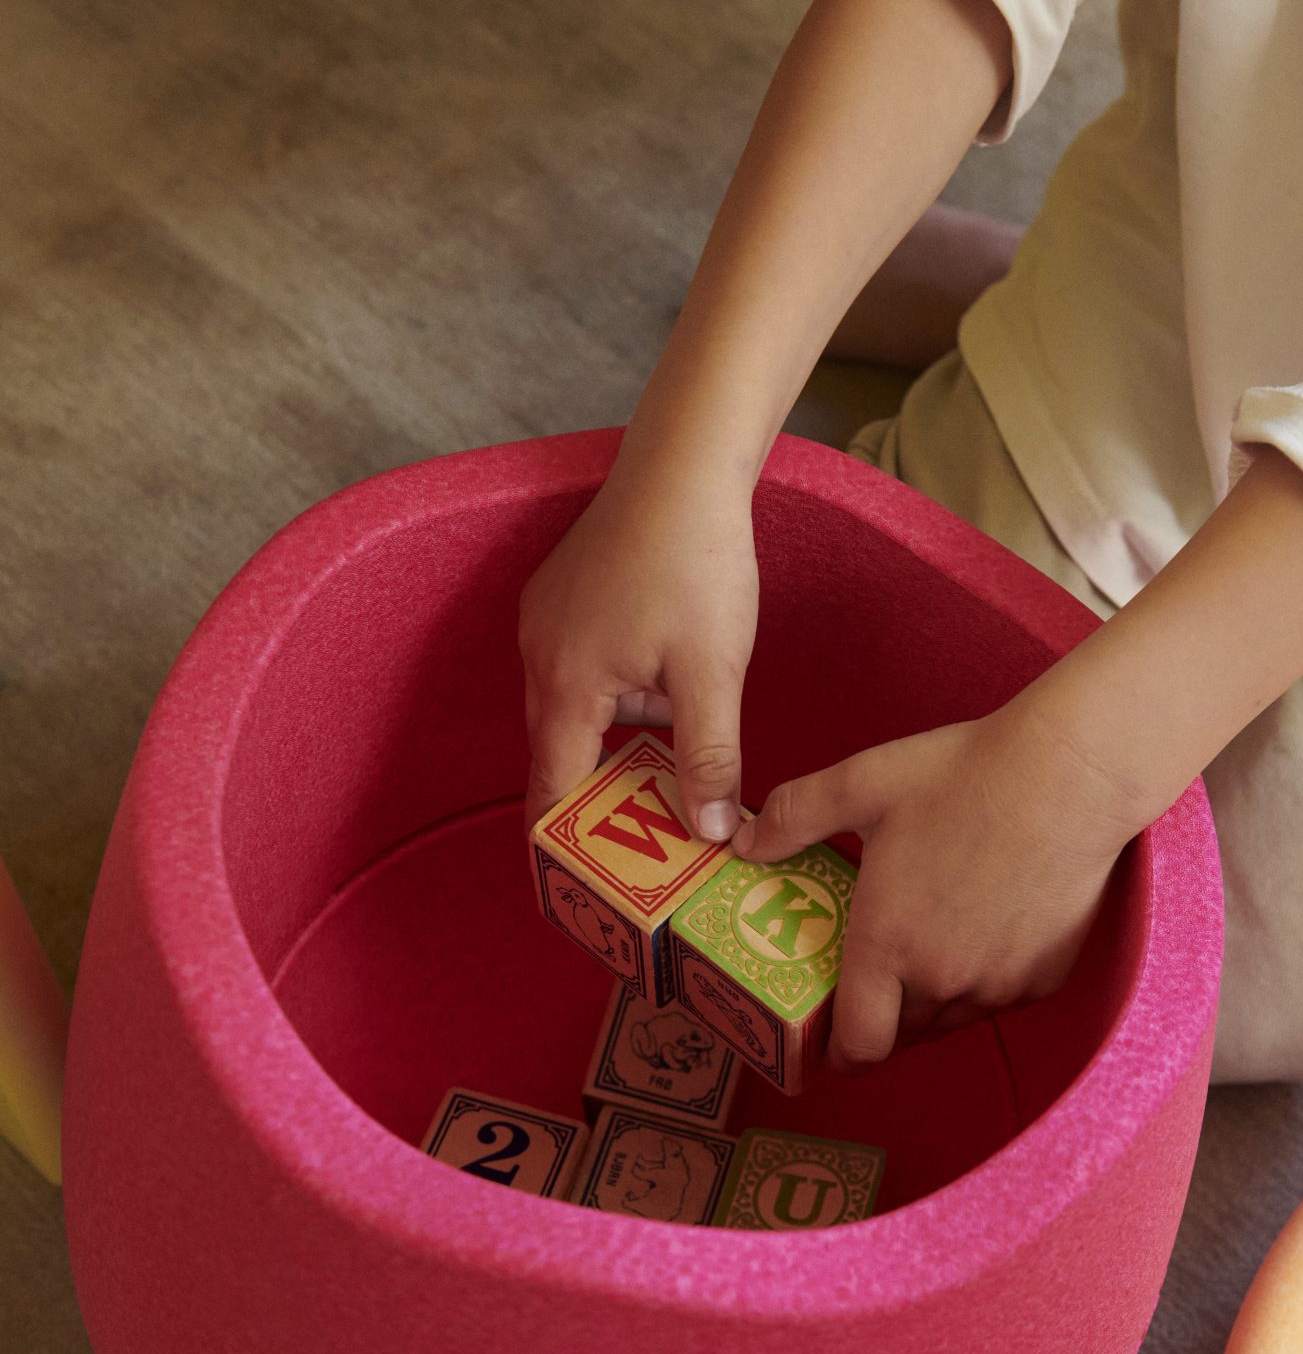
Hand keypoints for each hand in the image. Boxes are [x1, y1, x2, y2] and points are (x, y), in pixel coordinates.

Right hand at [518, 446, 758, 836]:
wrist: (685, 467)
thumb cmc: (697, 562)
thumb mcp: (713, 672)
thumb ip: (709, 759)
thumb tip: (709, 834)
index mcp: (566, 685)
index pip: (552, 791)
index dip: (567, 843)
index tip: (585, 886)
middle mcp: (539, 657)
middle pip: (560, 755)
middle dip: (598, 801)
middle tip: (644, 845)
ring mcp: (546, 623)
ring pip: (575, 712)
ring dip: (616, 744)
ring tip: (671, 772)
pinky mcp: (563, 599)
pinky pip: (579, 672)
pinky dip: (615, 700)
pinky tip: (665, 694)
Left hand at [731, 695, 1140, 1070]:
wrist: (1070, 776)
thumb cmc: (964, 775)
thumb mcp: (863, 783)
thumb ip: (794, 817)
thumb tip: (744, 843)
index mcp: (888, 946)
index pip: (860, 1045)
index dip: (839, 1057)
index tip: (830, 1050)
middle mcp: (944, 979)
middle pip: (904, 1035)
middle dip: (883, 1021)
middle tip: (874, 983)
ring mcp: (1000, 984)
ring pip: (954, 1020)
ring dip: (932, 1003)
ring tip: (926, 953)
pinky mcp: (1046, 975)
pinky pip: (1001, 997)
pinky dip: (985, 981)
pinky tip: (984, 929)